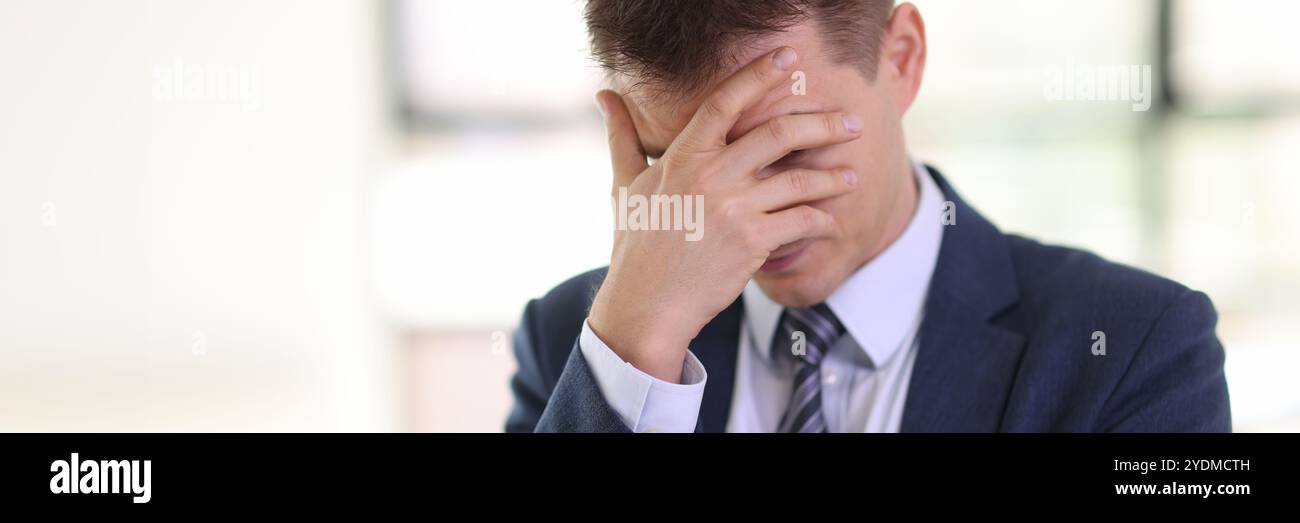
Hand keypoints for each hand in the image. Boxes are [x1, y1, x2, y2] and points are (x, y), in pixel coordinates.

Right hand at [588, 47, 862, 381]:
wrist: (647, 305)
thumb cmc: (636, 244)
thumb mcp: (624, 185)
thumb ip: (622, 136)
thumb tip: (604, 97)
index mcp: (683, 156)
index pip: (724, 102)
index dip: (758, 75)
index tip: (788, 60)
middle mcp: (712, 177)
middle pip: (779, 134)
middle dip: (822, 124)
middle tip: (849, 123)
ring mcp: (735, 210)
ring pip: (799, 181)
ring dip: (832, 178)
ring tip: (850, 177)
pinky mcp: (753, 244)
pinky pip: (801, 222)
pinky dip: (822, 221)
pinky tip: (831, 221)